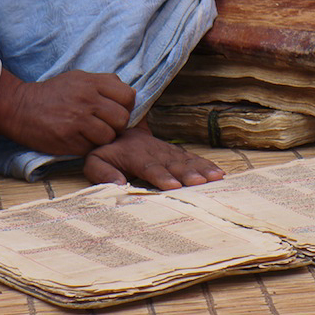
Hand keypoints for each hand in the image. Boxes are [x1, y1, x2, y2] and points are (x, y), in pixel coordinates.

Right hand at [0, 69, 135, 154]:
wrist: (19, 107)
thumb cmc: (54, 95)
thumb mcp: (78, 79)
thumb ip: (104, 84)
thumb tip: (130, 93)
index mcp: (91, 82)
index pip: (128, 96)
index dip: (126, 106)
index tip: (116, 110)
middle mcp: (87, 99)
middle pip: (122, 119)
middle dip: (117, 125)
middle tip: (105, 125)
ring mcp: (78, 120)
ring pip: (110, 136)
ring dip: (103, 138)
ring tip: (91, 133)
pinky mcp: (69, 139)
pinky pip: (93, 148)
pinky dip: (89, 146)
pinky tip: (78, 139)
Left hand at [83, 119, 224, 189]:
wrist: (119, 129)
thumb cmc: (107, 151)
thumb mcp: (94, 160)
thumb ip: (101, 172)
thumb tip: (119, 184)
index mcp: (135, 155)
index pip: (150, 166)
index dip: (162, 176)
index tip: (173, 185)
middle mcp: (155, 152)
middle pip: (173, 164)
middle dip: (187, 173)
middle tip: (199, 183)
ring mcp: (168, 152)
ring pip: (186, 160)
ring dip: (201, 170)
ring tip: (215, 178)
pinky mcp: (177, 153)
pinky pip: (193, 158)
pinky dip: (207, 165)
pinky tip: (219, 174)